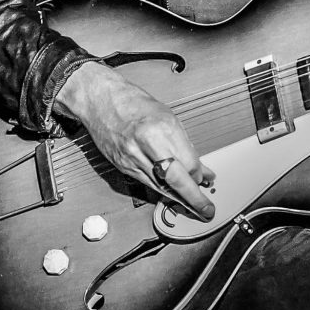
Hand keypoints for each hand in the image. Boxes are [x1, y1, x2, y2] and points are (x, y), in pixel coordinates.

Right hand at [55, 61, 216, 220]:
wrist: (101, 100)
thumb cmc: (134, 103)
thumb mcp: (167, 117)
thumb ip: (183, 144)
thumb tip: (198, 167)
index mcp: (161, 128)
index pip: (188, 163)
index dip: (200, 176)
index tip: (207, 179)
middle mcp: (146, 144)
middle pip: (176, 180)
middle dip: (194, 198)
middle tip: (206, 209)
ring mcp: (132, 157)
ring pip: (161, 186)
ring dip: (178, 197)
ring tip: (192, 205)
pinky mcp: (123, 166)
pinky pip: (147, 183)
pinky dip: (161, 190)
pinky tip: (171, 194)